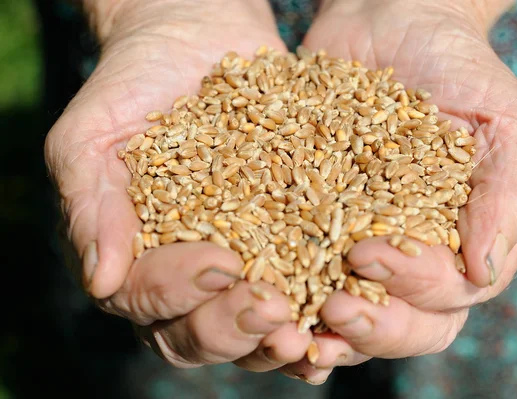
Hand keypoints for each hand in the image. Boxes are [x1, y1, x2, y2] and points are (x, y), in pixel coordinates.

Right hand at [45, 0, 313, 371]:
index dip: (181, 293)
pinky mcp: (287, 242)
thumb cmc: (130, 87)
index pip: (148, 300)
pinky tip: (350, 304)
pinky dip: (322, 306)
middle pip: (200, 332)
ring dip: (278, 336)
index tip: (219, 264)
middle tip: (270, 307)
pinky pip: (303, 285)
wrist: (192, 44)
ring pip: (252, 326)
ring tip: (308, 329)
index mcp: (134, 260)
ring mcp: (241, 263)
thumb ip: (91, 206)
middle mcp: (187, 276)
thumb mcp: (91, 138)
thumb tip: (99, 282)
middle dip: (234, 326)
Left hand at [280, 0, 516, 382]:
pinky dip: (277, 289)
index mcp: (460, 245)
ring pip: (347, 312)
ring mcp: (356, 243)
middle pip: (400, 325)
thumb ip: (505, 196)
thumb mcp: (505, 123)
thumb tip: (483, 271)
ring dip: (318, 329)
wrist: (393, 24)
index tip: (368, 253)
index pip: (445, 295)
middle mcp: (409, 257)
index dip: (411, 288)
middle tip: (332, 308)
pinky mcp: (310, 222)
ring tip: (284, 327)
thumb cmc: (459, 69)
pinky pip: (294, 268)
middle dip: (369, 326)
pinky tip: (250, 292)